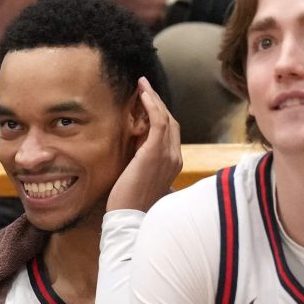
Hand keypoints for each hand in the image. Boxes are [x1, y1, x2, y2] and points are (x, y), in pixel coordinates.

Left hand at [108, 77, 181, 212]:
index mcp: (173, 164)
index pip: (170, 132)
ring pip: (166, 118)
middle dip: (158, 102)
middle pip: (171, 122)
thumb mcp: (140, 180)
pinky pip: (159, 121)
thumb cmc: (130, 204)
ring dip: (154, 99)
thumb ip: (144, 166)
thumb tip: (136, 155)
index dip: (160, 114)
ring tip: (142, 85)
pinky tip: (143, 94)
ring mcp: (168, 155)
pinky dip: (153, 105)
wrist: (129, 218)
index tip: (146, 102)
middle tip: (144, 87)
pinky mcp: (155, 152)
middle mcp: (175, 157)